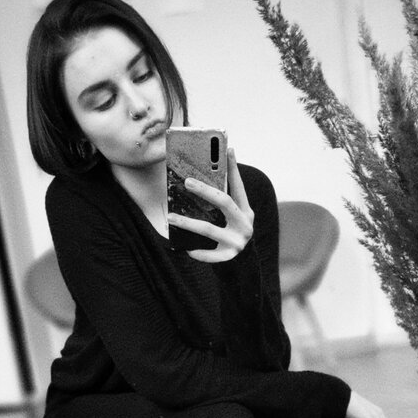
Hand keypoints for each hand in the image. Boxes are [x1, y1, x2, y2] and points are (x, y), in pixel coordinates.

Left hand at [167, 148, 253, 262]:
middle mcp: (245, 224)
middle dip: (204, 190)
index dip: (234, 168)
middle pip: (224, 202)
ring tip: (170, 217)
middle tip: (186, 181)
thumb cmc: (231, 236)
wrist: (244, 267)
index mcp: (246, 211)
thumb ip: (223, 204)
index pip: (239, 186)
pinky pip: (208, 253)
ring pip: (209, 229)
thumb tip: (201, 181)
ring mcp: (238, 241)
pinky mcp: (230, 256)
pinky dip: (196, 251)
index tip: (228, 149)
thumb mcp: (232, 219)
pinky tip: (186, 248)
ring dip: (187, 223)